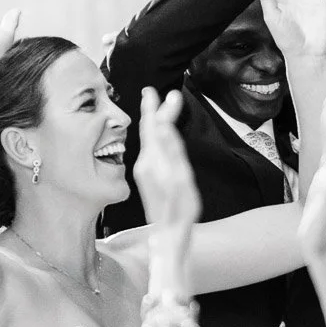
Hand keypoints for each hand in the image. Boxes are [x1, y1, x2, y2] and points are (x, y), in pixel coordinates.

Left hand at [134, 88, 200, 236]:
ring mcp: (145, 171)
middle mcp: (145, 163)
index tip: (165, 91)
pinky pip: (150, 149)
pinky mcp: (147, 178)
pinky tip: (157, 137)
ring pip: (148, 140)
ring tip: (156, 109)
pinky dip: (154, 136)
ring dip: (153, 122)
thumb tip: (163, 125)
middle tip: (152, 92)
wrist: (167, 235)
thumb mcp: (180, 178)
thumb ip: (171, 150)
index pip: (153, 126)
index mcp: (153, 159)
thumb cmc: (179, 210)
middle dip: (152, 110)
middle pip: (148, 131)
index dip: (159, 108)